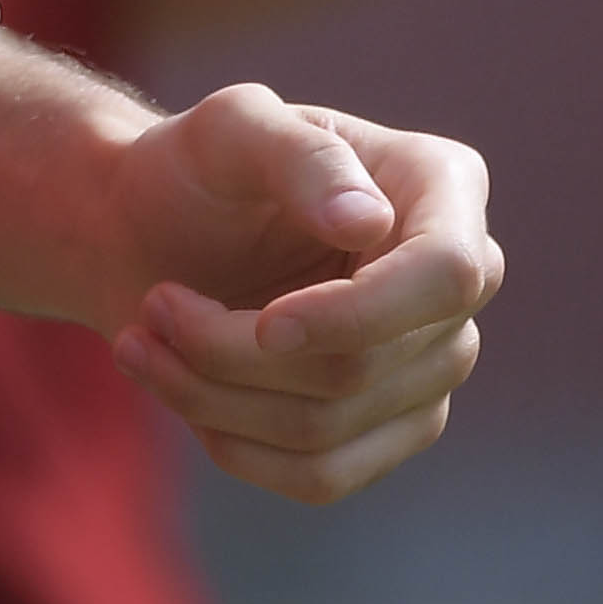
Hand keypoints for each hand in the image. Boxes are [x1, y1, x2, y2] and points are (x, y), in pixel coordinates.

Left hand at [105, 87, 497, 501]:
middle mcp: (458, 281)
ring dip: (215, 396)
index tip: (265, 325)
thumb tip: (371, 223)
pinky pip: (322, 475)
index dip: (357, 315)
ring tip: (144, 342)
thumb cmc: (194, 167)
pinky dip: (234, 443)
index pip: (445, 276)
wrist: (150, 229)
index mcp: (442, 184)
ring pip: (332, 426)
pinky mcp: (388, 428)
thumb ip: (299, 158)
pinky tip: (178, 391)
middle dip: (236, 350)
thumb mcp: (230, 127)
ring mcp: (432, 363)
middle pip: (366, 365)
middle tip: (155, 305)